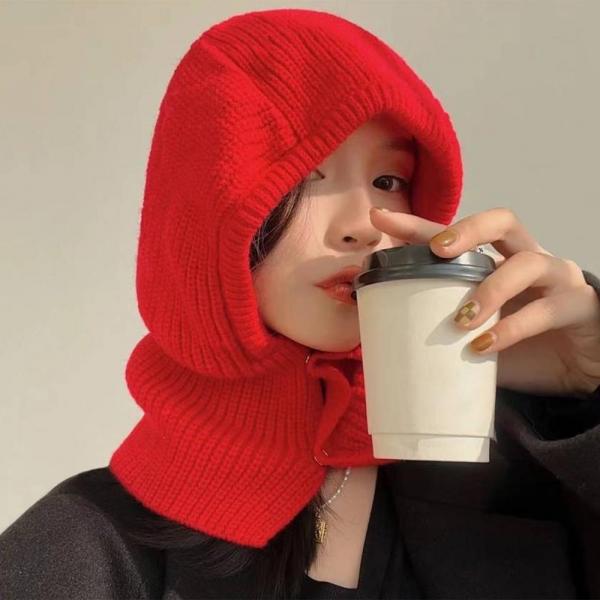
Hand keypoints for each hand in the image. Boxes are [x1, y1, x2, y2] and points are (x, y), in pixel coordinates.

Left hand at [369, 206, 599, 398]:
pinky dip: (513, 328)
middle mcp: (527, 259)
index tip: (379, 219)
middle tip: (439, 251)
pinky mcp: (580, 305)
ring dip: (491, 288)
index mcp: (496, 261)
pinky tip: (485, 347)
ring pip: (527, 262)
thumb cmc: (520, 346)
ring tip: (462, 320)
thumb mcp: (472, 333)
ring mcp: (556, 279)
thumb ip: (440, 325)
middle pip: (503, 222)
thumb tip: (384, 331)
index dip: (417, 225)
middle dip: (468, 230)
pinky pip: (547, 309)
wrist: (574, 371)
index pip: (453, 237)